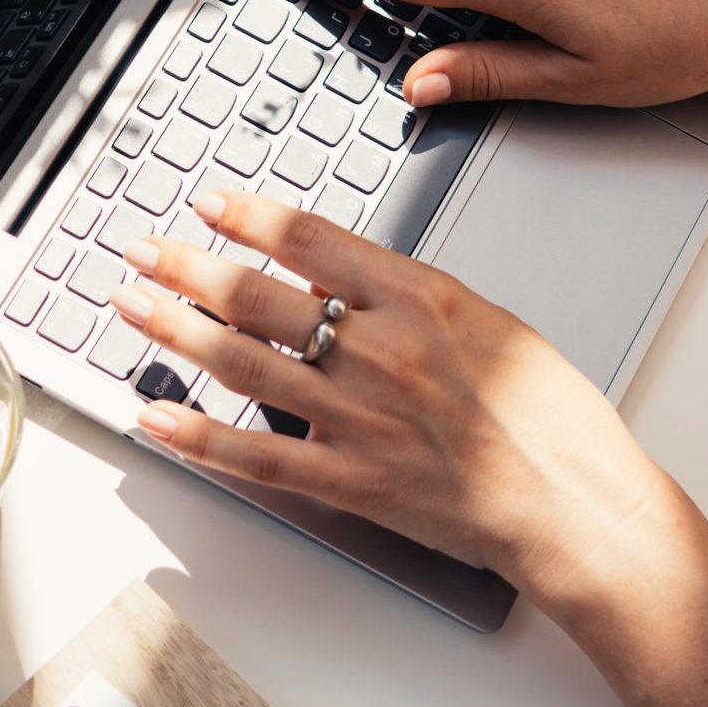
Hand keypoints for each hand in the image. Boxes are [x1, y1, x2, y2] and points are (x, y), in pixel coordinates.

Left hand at [110, 188, 677, 616]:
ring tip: (131, 307)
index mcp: (419, 299)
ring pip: (244, 366)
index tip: (207, 203)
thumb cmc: (549, 416)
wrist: (575, 503)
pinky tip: (156, 416)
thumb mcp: (486, 321)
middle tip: (141, 250)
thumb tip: (334, 277)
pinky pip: (257, 457)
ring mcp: (359, 419)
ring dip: (177, 332)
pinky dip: (198, 437)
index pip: (310, 240)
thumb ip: (407, 296)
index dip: (247, 217)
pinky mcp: (352, 481)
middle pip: (259, 297)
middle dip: (187, 268)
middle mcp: (380, 351)